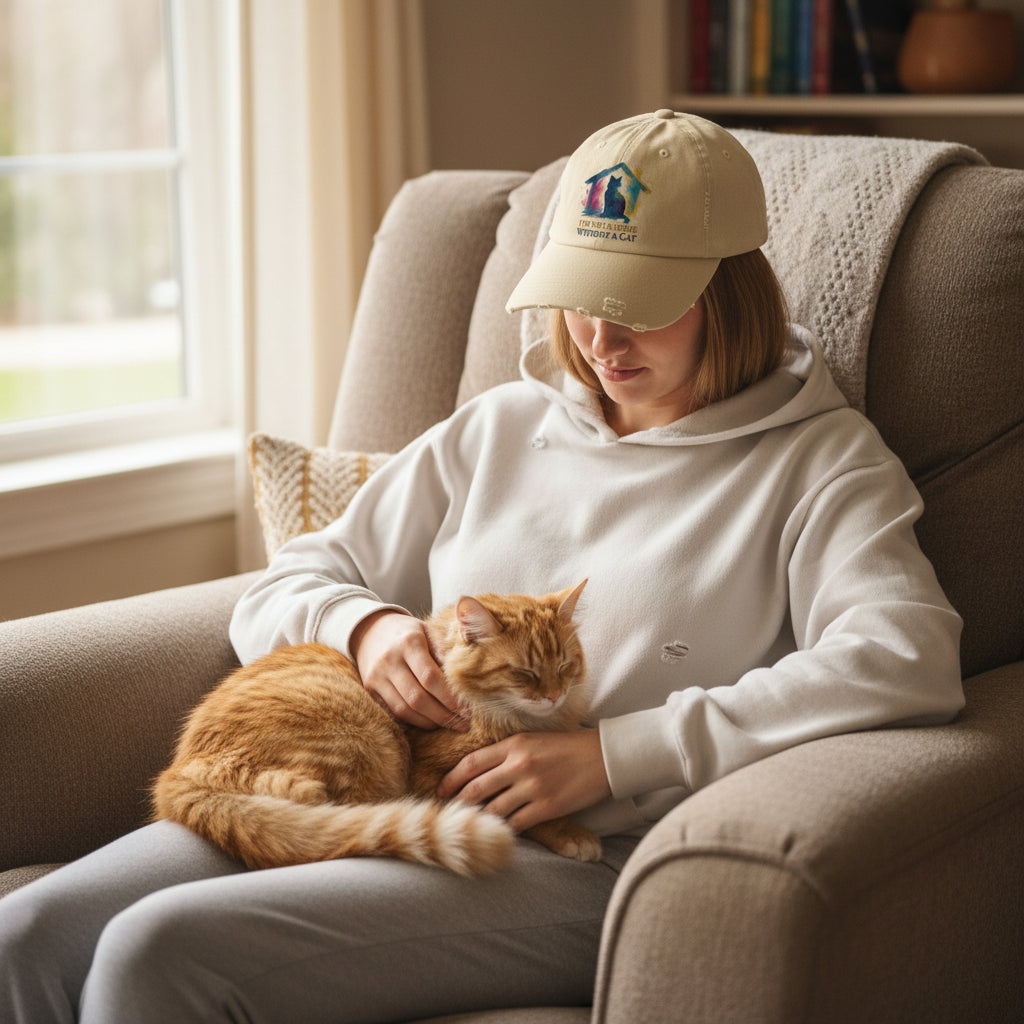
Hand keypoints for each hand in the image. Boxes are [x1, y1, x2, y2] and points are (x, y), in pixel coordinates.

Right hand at [351, 610, 468, 730]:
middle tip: (464, 724)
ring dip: (430, 722)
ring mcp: (376, 677)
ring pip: (404, 710)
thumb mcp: (429, 631)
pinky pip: (394, 712)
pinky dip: (415, 721)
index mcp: (409, 642)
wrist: (372, 631)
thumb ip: (445, 651)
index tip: (469, 709)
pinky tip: (432, 721)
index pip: (431, 677)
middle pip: (417, 698)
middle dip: (444, 715)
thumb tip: (464, 677)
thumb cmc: (410, 633)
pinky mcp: (370, 690)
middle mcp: (389, 660)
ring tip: (451, 724)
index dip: (450, 697)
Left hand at [436, 730, 610, 831]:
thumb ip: (507, 753)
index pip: (472, 763)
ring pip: (493, 809)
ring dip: (481, 820)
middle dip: (459, 803)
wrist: (603, 756)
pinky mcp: (547, 807)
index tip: (442, 790)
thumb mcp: (534, 740)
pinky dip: (505, 830)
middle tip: (450, 813)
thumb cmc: (567, 747)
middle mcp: (519, 765)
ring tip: (473, 826)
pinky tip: (501, 833)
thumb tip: (481, 771)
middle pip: (476, 788)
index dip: (452, 779)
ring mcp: (532, 787)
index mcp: (514, 745)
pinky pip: (516, 824)